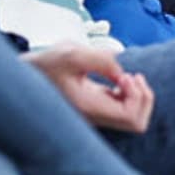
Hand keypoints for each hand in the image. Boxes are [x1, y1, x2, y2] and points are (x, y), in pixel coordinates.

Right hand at [22, 44, 154, 133]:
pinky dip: (132, 94)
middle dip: (144, 97)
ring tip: (127, 76)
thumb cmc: (48, 63)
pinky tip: (121, 79)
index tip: (124, 76)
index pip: (130, 117)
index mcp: (88, 108)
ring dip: (139, 95)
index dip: (137, 96)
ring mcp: (98, 115)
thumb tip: (122, 73)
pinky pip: (127, 110)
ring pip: (135, 118)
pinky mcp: (100, 109)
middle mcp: (95, 117)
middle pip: (138, 123)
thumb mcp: (71, 52)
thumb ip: (101, 59)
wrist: (31, 73)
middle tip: (131, 76)